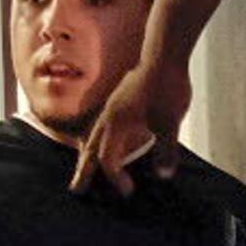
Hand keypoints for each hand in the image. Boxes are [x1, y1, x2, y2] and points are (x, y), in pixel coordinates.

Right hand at [71, 56, 190, 195]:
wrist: (165, 54)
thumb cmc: (166, 86)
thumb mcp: (170, 121)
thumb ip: (166, 150)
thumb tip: (163, 175)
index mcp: (117, 123)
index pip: (108, 158)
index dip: (115, 177)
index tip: (127, 191)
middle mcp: (109, 116)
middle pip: (90, 149)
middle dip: (84, 171)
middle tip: (76, 190)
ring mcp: (113, 107)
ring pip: (93, 135)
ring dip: (88, 155)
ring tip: (84, 167)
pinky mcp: (120, 100)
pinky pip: (101, 125)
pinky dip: (98, 139)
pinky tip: (106, 140)